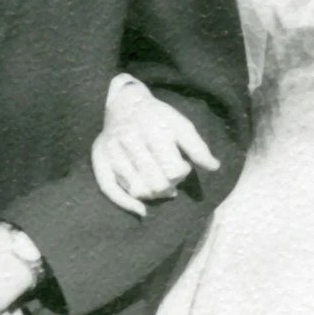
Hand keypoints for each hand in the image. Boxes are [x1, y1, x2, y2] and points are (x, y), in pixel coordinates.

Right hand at [91, 74, 220, 216]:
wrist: (124, 104)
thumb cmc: (157, 118)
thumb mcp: (181, 125)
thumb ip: (197, 147)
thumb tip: (214, 167)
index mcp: (153, 128)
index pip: (172, 169)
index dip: (181, 173)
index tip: (182, 166)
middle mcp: (129, 138)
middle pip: (155, 183)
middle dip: (169, 186)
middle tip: (171, 179)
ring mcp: (112, 150)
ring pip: (137, 189)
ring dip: (153, 195)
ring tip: (159, 185)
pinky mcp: (99, 159)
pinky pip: (110, 190)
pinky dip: (128, 204)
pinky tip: (142, 210)